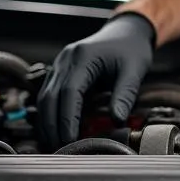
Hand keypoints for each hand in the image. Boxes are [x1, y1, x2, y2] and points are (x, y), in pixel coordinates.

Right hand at [36, 12, 154, 148]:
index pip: (69, 92)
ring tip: (56, 145)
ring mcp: (60, 64)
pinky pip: (49, 94)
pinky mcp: (60, 71)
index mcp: (83, 56)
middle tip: (60, 149)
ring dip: (47, 122)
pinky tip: (56, 130)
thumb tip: (117, 121)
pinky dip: (50, 113)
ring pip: (45, 97)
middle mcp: (66, 59)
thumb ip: (125, 95)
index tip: (70, 140)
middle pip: (50, 97)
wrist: (125, 31)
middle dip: (52, 125)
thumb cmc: (131, 49)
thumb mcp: (134, 70)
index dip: (67, 118)